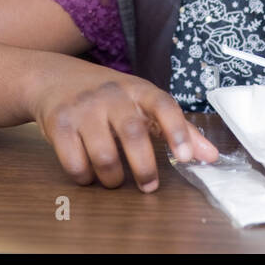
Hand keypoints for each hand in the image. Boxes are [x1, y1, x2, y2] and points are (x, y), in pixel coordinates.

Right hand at [28, 56, 219, 191]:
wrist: (54, 78)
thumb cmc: (109, 96)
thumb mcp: (144, 103)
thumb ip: (179, 129)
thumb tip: (211, 157)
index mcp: (138, 89)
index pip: (163, 105)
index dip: (177, 131)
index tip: (186, 158)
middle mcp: (111, 95)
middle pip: (133, 134)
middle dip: (144, 167)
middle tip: (149, 186)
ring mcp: (83, 108)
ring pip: (103, 155)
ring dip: (112, 178)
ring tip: (115, 180)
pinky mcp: (58, 124)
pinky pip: (74, 162)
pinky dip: (85, 177)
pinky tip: (89, 173)